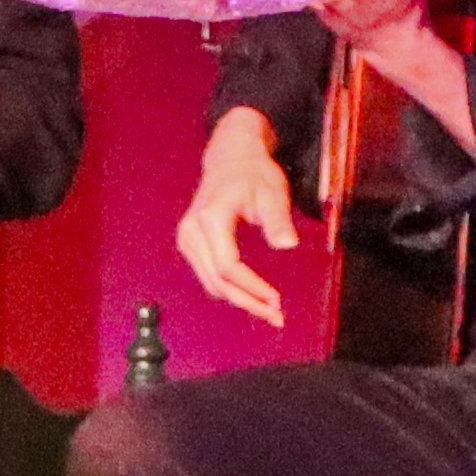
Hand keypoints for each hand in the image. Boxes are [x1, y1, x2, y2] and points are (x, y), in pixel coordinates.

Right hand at [175, 106, 307, 325]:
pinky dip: (230, 289)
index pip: (228, 266)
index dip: (252, 288)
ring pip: (210, 282)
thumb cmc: (252, 173)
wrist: (230, 158)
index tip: (276, 300)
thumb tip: (287, 245)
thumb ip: (278, 219)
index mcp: (211, 218)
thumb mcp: (272, 191)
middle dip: (247, 302)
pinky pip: (208, 275)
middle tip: (276, 317)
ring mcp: (188, 238)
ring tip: (268, 311)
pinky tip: (251, 296)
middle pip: (217, 280)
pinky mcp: (191, 244)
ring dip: (239, 300)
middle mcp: (192, 230)